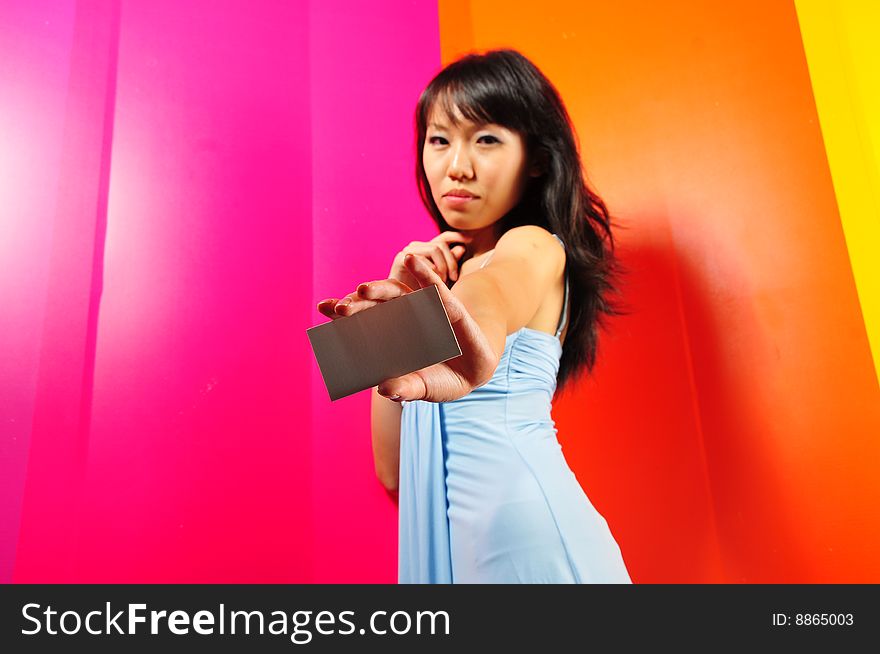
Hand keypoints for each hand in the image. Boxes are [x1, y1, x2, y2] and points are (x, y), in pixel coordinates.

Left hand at [316, 253, 497, 402]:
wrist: (474, 373)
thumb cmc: (440, 380)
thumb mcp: (422, 387)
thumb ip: (405, 389)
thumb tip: (384, 390)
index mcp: (388, 338)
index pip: (361, 323)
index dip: (343, 316)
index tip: (323, 308)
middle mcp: (401, 319)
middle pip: (374, 307)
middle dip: (356, 306)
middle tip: (339, 309)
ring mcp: (423, 310)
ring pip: (397, 295)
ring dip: (379, 289)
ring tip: (363, 289)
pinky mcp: (447, 306)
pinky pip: (433, 287)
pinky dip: (422, 273)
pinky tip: (411, 261)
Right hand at [388, 231, 472, 289]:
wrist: (400, 303)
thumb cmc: (422, 293)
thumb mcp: (442, 278)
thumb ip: (451, 263)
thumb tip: (461, 248)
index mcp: (427, 250)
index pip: (444, 238)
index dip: (457, 236)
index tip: (470, 240)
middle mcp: (418, 247)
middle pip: (442, 245)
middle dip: (451, 261)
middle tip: (454, 278)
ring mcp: (409, 251)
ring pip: (435, 249)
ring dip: (442, 266)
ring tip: (442, 282)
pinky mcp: (401, 258)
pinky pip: (422, 258)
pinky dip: (431, 270)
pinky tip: (431, 282)